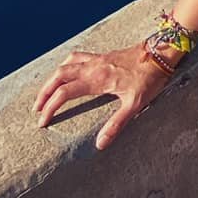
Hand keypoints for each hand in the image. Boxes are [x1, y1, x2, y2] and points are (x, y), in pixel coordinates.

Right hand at [33, 46, 173, 150]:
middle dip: (44, 92)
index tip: (42, 121)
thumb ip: (116, 124)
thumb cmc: (149, 78)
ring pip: (66, 64)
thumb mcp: (135, 105)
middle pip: (59, 76)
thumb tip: (100, 144)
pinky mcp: (103, 56)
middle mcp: (92, 67)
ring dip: (53, 78)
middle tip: (37, 108)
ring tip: (46, 91)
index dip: (50, 107)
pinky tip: (68, 71)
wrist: (160, 53)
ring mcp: (97, 59)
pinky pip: (77, 57)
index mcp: (96, 80)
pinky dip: (66, 65)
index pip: (64, 93)